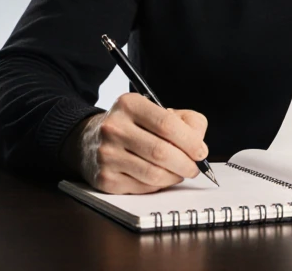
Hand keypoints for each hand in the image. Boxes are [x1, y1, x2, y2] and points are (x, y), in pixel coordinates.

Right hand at [69, 92, 208, 193]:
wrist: (91, 140)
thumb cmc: (134, 126)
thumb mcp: (158, 110)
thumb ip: (187, 122)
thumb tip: (199, 146)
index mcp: (130, 104)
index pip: (167, 125)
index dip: (190, 142)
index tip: (201, 152)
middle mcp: (114, 128)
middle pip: (161, 152)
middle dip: (186, 164)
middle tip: (195, 168)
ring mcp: (107, 154)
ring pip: (153, 174)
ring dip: (174, 177)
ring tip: (179, 172)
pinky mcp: (105, 179)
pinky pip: (143, 187)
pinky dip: (159, 185)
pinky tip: (160, 177)